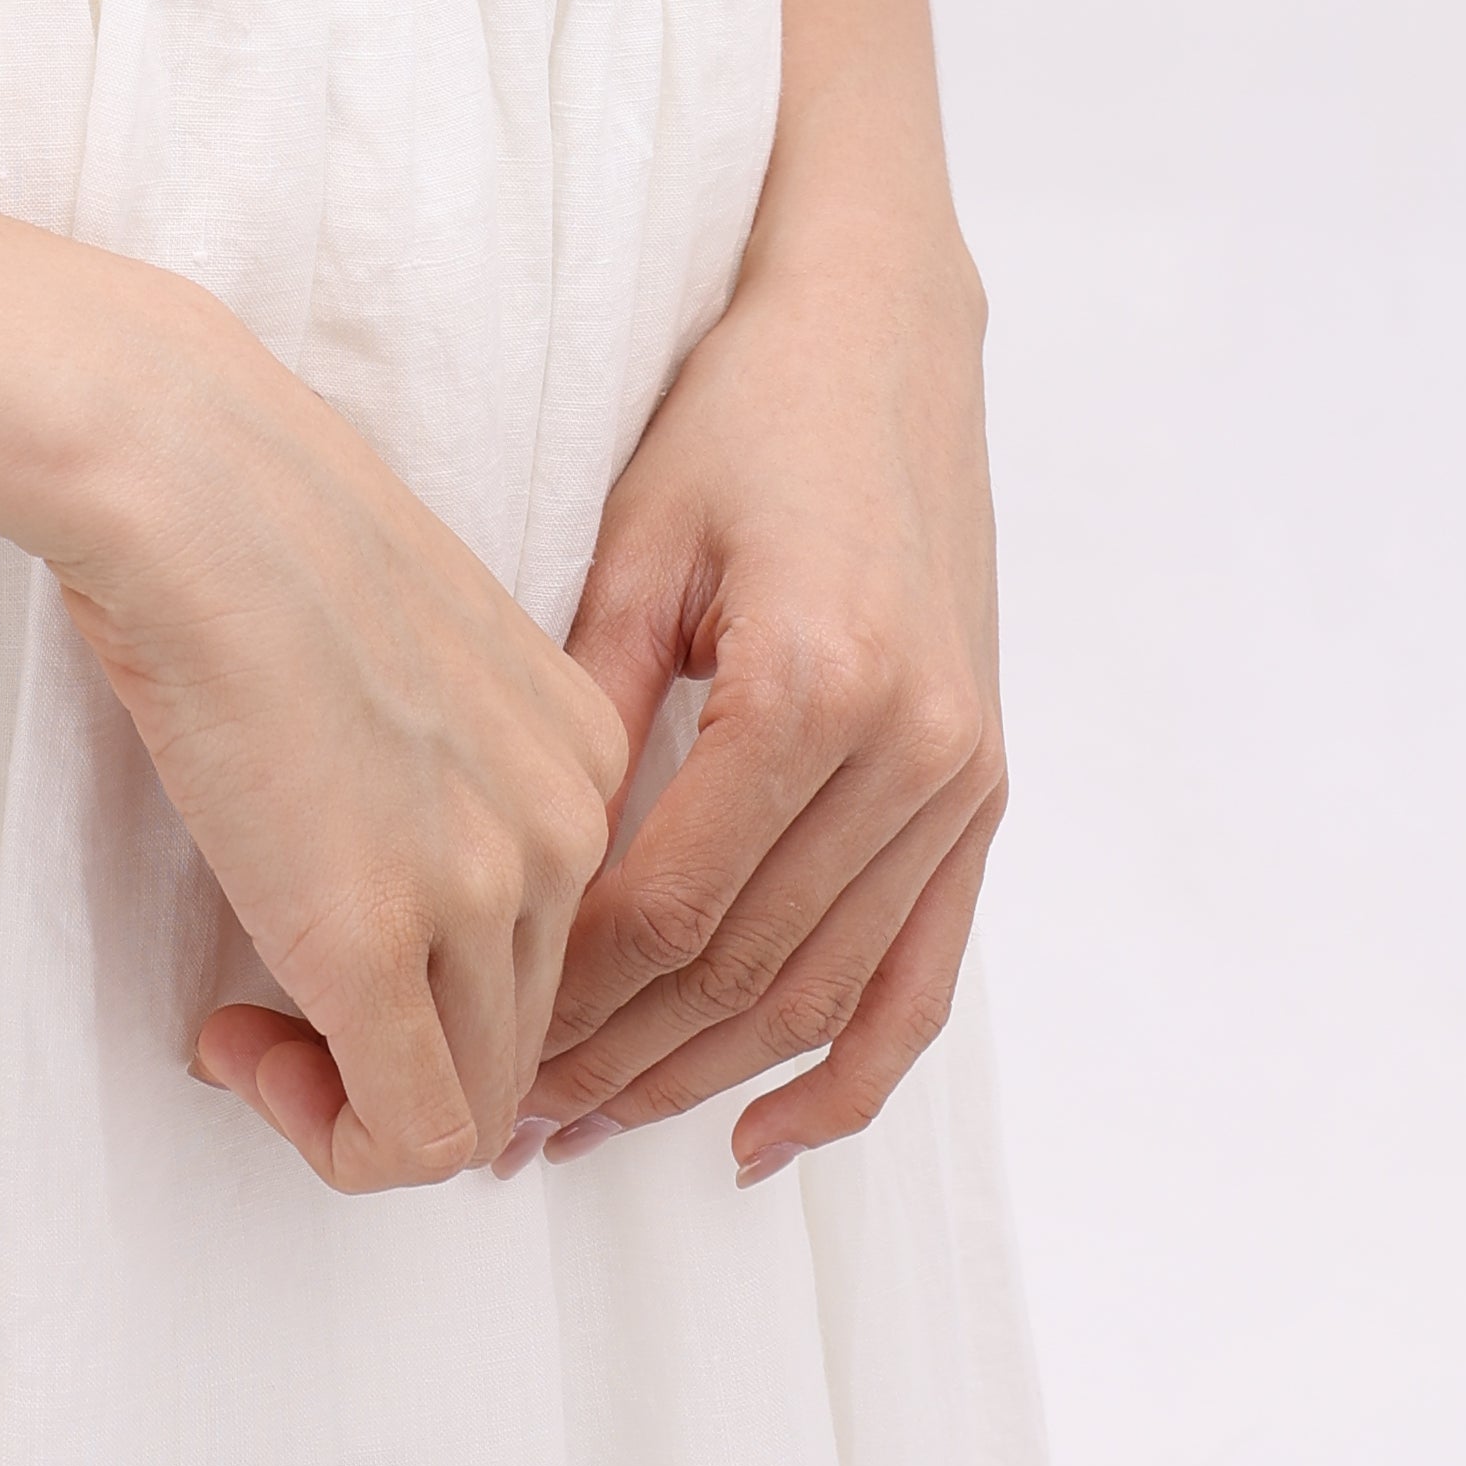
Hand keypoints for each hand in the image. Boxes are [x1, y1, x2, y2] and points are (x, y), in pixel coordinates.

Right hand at [46, 294, 634, 1193]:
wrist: (182, 475)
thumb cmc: (259, 523)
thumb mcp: (416, 645)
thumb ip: (446, 763)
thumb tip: (387, 859)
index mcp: (583, 749)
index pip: (564, 950)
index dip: (451, 991)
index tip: (345, 961)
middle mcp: (565, 826)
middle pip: (523, 1036)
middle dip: (402, 1058)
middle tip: (275, 1017)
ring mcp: (478, 887)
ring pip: (472, 1101)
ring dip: (354, 1103)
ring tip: (248, 1030)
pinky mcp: (369, 938)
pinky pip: (406, 1139)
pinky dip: (328, 1139)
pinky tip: (234, 1047)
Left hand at [520, 234, 1004, 1181]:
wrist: (880, 329)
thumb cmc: (743, 410)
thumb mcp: (641, 537)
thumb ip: (590, 704)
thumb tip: (510, 866)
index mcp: (813, 683)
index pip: (674, 903)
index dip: (574, 991)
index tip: (483, 1033)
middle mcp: (909, 750)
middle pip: (748, 971)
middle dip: (622, 1057)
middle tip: (513, 1118)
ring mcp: (961, 779)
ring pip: (828, 995)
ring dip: (709, 1080)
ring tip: (595, 1125)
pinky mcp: (981, 787)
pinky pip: (923, 978)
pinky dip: (848, 1074)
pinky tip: (760, 1137)